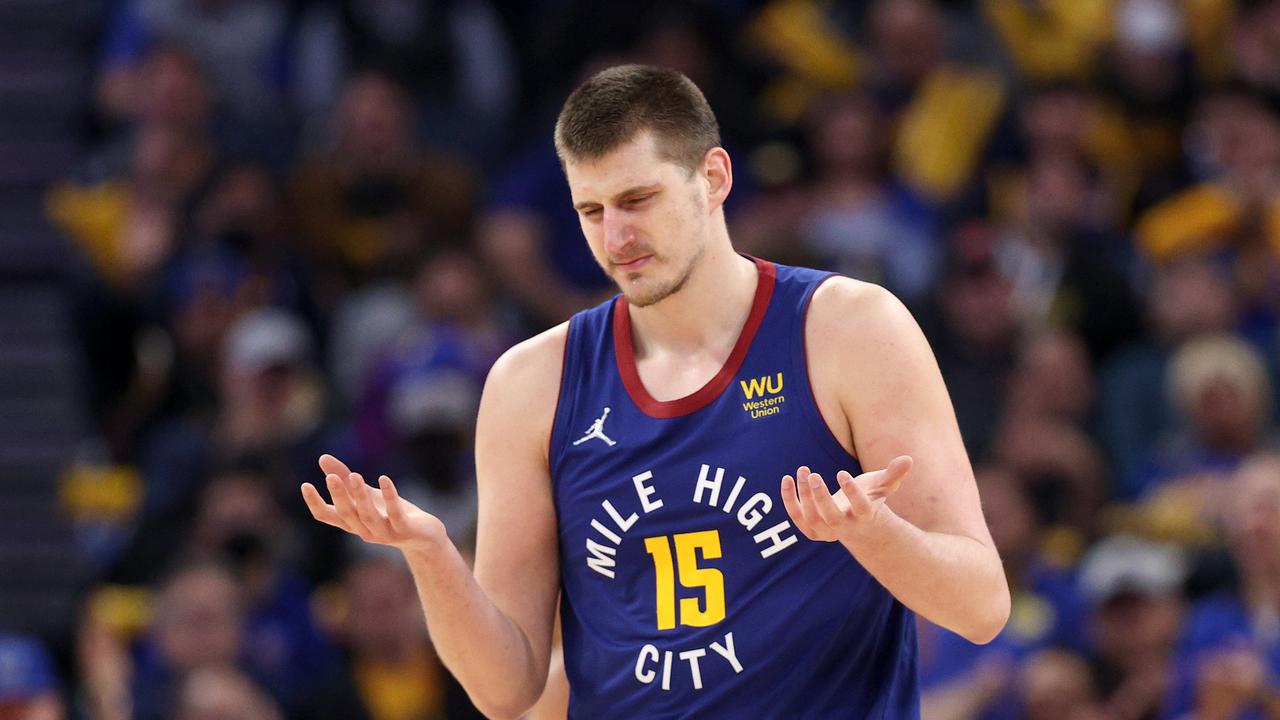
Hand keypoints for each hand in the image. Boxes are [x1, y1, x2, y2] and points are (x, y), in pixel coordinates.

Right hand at [301, 454, 446, 553]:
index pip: (327, 516)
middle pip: (347, 514)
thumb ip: (345, 477)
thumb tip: (322, 458)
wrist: (423, 536)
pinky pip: (395, 513)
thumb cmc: (389, 512)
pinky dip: (390, 496)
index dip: (315, 503)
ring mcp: (384, 532)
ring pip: (368, 516)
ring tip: (355, 476)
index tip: (305, 485)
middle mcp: (364, 530)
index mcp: (352, 522)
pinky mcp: (404, 530)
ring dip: (361, 497)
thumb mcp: (366, 493)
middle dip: (339, 496)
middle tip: (331, 477)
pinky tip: (384, 479)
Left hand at [780, 456, 911, 542]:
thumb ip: (893, 474)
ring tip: (802, 471)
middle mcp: (846, 527)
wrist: (859, 526)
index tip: (841, 473)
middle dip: (820, 498)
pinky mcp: (813, 530)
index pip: (861, 508)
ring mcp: (828, 531)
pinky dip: (789, 501)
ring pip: (813, 519)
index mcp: (866, 516)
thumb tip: (908, 459)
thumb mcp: (882, 486)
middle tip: (812, 475)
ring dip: (804, 497)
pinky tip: (786, 480)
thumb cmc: (871, 499)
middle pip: (831, 518)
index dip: (852, 492)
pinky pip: (798, 519)